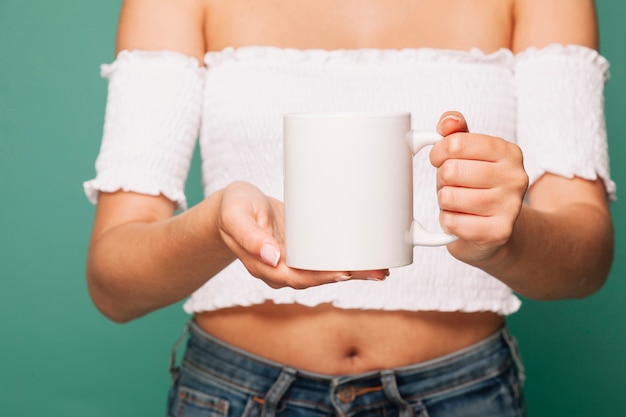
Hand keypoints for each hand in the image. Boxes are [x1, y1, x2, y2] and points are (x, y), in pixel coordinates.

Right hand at [217, 181, 387, 288]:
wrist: (235, 207)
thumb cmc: (234, 208)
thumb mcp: (235, 215)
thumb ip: (249, 236)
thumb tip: (272, 258)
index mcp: (264, 266)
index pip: (296, 278)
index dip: (321, 278)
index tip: (344, 273)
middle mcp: (282, 269)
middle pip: (317, 279)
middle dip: (348, 276)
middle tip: (377, 271)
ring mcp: (294, 261)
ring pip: (325, 272)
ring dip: (353, 272)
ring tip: (380, 268)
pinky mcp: (303, 251)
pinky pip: (325, 260)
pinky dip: (346, 260)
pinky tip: (366, 258)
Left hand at [430, 111, 528, 263]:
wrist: (495, 230)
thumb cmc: (477, 186)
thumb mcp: (470, 154)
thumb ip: (456, 132)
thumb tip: (448, 121)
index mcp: (509, 152)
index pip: (456, 143)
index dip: (438, 152)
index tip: (440, 159)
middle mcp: (515, 178)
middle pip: (450, 171)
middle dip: (442, 179)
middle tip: (453, 185)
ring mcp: (510, 207)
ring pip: (448, 197)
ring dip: (444, 201)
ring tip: (458, 202)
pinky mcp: (498, 232)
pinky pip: (451, 222)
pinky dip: (448, 222)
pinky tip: (461, 220)